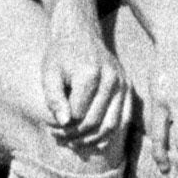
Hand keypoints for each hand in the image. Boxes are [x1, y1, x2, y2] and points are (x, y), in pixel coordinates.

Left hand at [39, 1, 131, 156]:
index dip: (62, 125)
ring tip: (72, 142)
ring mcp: (124, 85)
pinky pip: (122, 120)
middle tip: (58, 138)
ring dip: (91, 140)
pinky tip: (91, 141)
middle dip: (75, 135)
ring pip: (111, 126)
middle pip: (94, 122)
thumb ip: (53, 97)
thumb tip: (64, 123)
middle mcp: (112, 79)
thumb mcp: (49, 73)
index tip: (49, 126)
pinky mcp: (129, 90)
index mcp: (90, 73)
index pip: (77, 114)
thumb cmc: (60, 55)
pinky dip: (107, 135)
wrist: (81, 34)